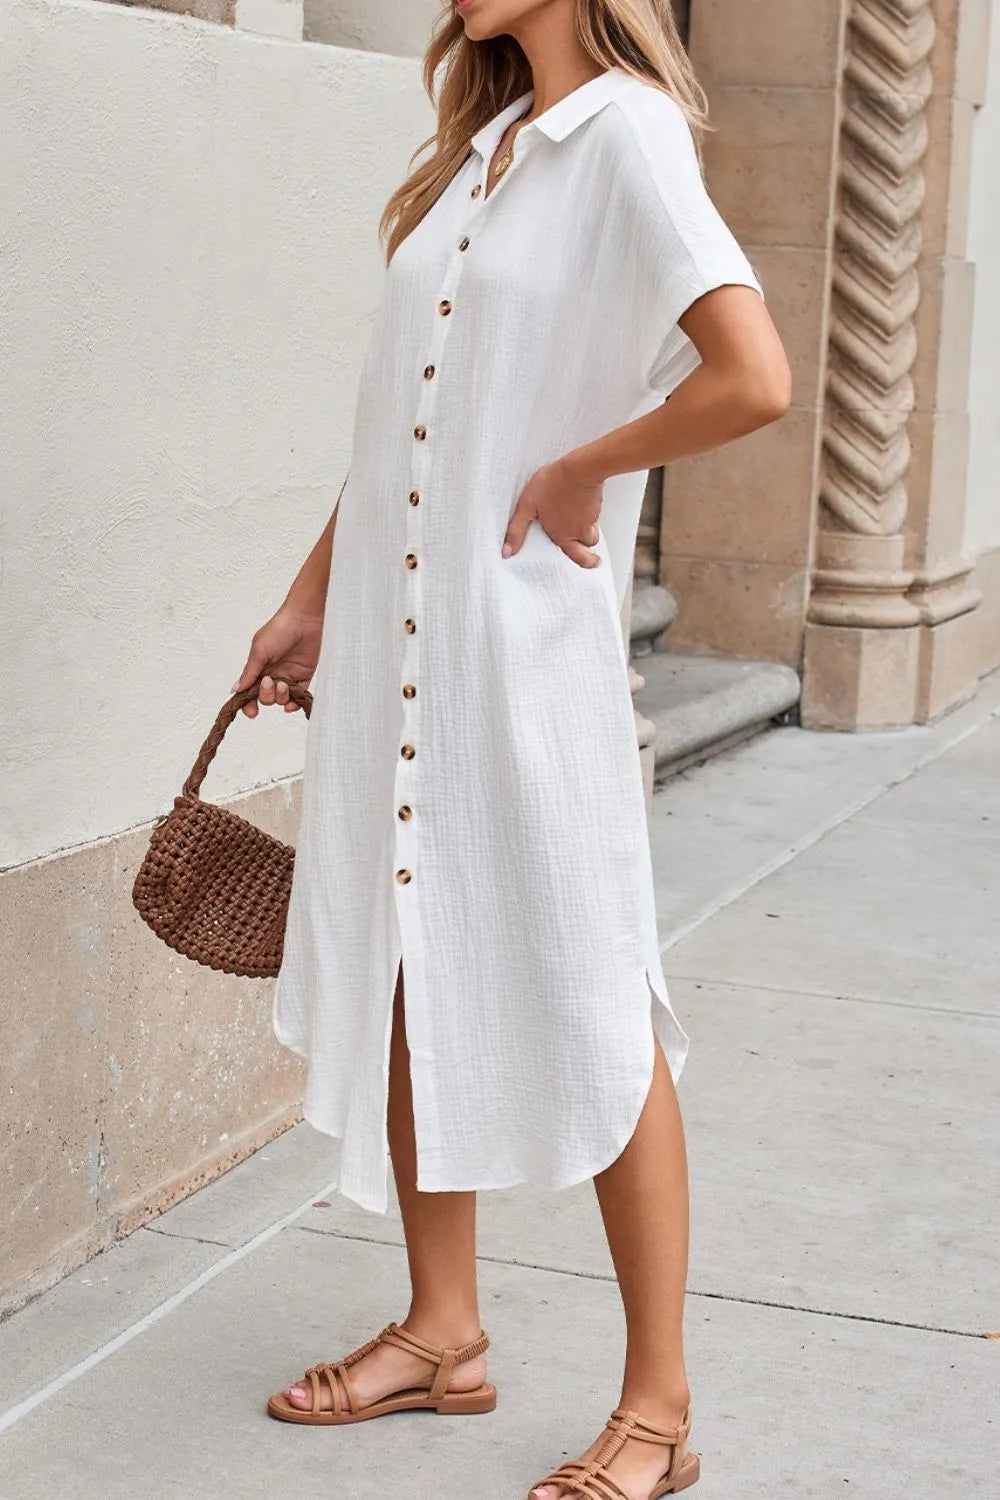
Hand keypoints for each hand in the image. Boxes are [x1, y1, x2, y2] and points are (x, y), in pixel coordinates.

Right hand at [230, 602, 324, 718]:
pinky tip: (293, 702)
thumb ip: (250, 672)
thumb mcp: (260, 650)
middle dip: (266, 695)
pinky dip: (295, 703)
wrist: (305, 619)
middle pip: (265, 697)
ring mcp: (289, 676)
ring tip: (284, 683)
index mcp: (258, 667)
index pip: (250, 691)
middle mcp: (272, 674)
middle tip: (270, 681)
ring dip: (281, 697)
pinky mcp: (304, 677)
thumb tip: (236, 690)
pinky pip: (299, 697)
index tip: (251, 711)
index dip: (248, 703)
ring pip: (281, 699)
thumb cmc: (280, 629)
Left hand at [501, 456, 603, 568]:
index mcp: (562, 535)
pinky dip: (590, 515)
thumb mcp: (526, 507)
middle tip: (594, 561)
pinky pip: (594, 515)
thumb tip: (507, 552)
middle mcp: (578, 530)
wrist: (579, 469)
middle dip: (591, 559)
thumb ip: (517, 530)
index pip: (575, 556)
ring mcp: (590, 518)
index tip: (584, 564)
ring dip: (589, 534)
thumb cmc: (554, 484)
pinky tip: (582, 507)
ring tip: (584, 531)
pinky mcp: (596, 504)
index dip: (580, 562)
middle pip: (588, 550)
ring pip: (593, 532)